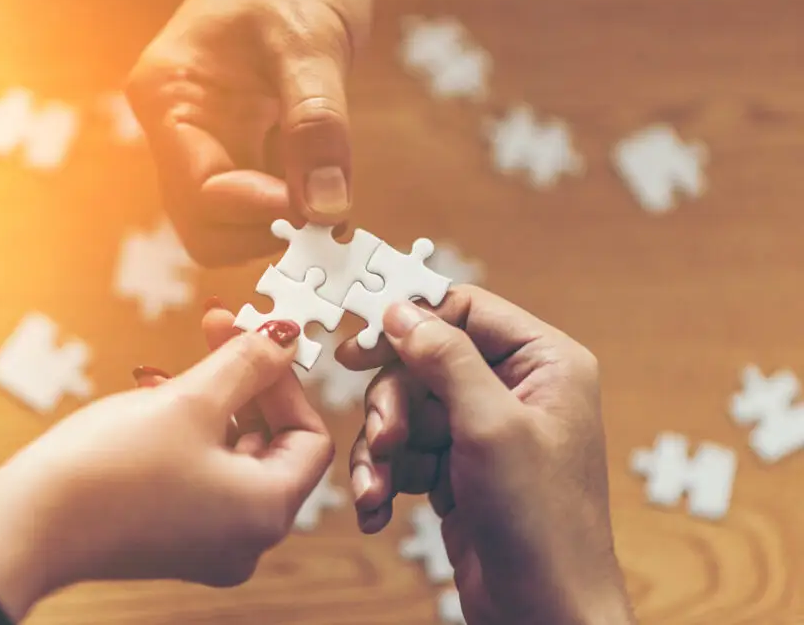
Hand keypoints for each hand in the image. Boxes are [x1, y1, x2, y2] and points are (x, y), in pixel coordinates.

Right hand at [0, 311, 333, 620]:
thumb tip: (285, 338)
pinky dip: (190, 433)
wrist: (23, 526)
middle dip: (245, 382)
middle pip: (271, 444)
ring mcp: (207, 542)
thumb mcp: (191, 400)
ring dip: (214, 401)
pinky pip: (201, 475)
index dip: (285, 380)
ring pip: (232, 455)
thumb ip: (247, 364)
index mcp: (266, 512)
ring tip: (178, 363)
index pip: (309, 436)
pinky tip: (157, 396)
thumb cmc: (109, 469)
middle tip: (218, 330)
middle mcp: (246, 538)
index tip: (254, 340)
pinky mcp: (170, 537)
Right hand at [126, 0, 370, 265]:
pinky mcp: (246, 140)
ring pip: (232, 220)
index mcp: (170, 98)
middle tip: (323, 224)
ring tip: (336, 212)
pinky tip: (333, 196)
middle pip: (202, 223)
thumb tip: (326, 209)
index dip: (255, 212)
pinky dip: (296, 207)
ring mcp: (212, 137)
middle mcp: (180, 127)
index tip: (315, 211)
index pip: (197, 192)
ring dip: (283, 226)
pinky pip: (263, 195)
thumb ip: (317, 126)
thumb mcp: (310, 43)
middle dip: (261, 233)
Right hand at [337, 286, 634, 624]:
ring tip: (379, 486)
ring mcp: (485, 430)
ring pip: (408, 407)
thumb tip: (401, 310)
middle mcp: (515, 388)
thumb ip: (445, 359)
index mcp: (544, 362)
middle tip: (386, 439)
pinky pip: (407, 449)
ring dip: (384, 447)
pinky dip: (388, 475)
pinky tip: (379, 506)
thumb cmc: (544, 525)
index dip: (411, 322)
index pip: (465, 310)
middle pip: (425, 362)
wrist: (544, 616)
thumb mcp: (491, 427)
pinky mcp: (460, 468)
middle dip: (394, 404)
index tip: (361, 346)